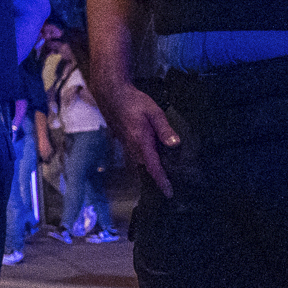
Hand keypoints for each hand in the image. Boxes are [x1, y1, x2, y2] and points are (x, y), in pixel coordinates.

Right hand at [99, 79, 179, 197]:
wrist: (111, 94)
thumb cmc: (132, 101)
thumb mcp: (154, 112)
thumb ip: (165, 129)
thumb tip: (175, 144)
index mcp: (140, 141)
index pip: (153, 166)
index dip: (161, 181)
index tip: (169, 193)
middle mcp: (132, 147)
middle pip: (146, 170)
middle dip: (158, 181)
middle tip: (171, 189)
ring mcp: (127, 146)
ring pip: (141, 165)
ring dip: (152, 173)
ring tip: (165, 179)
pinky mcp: (125, 142)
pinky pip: (137, 158)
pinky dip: (146, 163)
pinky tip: (155, 160)